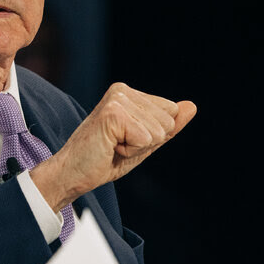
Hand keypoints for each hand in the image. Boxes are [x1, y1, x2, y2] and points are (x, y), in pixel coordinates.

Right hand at [32, 82, 196, 209]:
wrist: (72, 174)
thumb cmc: (104, 160)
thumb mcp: (144, 144)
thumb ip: (169, 126)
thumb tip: (192, 106)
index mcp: (130, 93)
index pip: (171, 112)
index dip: (154, 136)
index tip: (126, 140)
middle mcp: (123, 90)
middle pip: (168, 122)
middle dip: (147, 142)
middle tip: (118, 145)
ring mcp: (117, 100)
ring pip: (159, 131)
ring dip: (138, 148)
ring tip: (112, 146)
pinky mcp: (113, 113)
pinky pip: (146, 139)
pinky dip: (131, 151)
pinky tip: (110, 147)